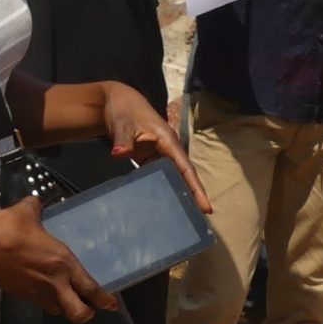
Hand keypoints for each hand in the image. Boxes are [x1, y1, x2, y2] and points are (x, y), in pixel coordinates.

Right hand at [0, 197, 114, 323]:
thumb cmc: (8, 227)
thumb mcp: (28, 212)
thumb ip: (38, 208)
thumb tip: (37, 202)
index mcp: (63, 263)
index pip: (90, 288)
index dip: (103, 300)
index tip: (111, 304)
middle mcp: (54, 282)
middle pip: (79, 313)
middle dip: (87, 313)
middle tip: (89, 306)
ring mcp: (37, 292)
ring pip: (58, 310)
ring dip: (64, 306)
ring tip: (65, 296)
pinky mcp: (21, 295)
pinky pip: (40, 302)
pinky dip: (45, 299)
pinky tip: (41, 286)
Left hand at [100, 84, 210, 211]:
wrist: (116, 103)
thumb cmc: (124, 111)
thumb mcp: (123, 125)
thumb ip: (123, 141)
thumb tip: (119, 154)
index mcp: (168, 141)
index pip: (186, 168)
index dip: (196, 188)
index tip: (206, 206)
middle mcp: (169, 150)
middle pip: (184, 176)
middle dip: (193, 195)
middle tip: (200, 220)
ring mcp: (160, 154)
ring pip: (174, 177)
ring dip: (180, 194)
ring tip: (186, 218)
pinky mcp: (151, 158)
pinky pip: (161, 176)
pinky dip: (164, 189)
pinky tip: (164, 204)